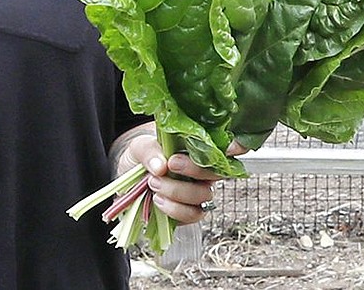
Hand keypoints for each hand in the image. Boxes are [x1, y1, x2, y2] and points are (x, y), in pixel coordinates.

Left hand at [116, 130, 245, 224]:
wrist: (127, 179)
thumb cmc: (141, 159)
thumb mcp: (140, 147)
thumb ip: (150, 151)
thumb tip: (161, 165)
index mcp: (197, 151)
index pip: (223, 150)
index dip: (236, 148)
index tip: (227, 147)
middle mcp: (202, 173)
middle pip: (215, 174)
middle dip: (193, 171)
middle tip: (169, 167)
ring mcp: (196, 194)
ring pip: (204, 197)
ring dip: (179, 192)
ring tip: (155, 185)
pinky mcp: (186, 213)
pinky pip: (192, 215)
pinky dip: (174, 209)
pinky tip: (158, 200)